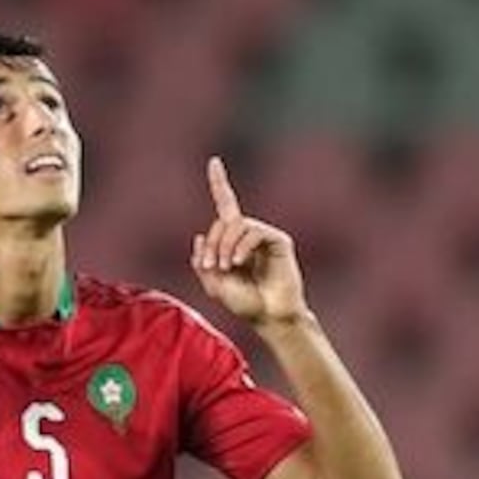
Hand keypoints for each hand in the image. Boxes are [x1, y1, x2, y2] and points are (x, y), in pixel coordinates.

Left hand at [191, 156, 308, 325]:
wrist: (269, 316)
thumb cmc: (245, 303)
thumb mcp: (214, 285)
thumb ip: (202, 262)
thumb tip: (199, 236)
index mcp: (232, 241)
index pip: (226, 205)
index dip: (220, 183)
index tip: (213, 161)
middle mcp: (249, 234)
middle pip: (223, 220)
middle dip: (213, 242)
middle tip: (210, 266)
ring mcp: (264, 237)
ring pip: (237, 225)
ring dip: (224, 245)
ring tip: (225, 267)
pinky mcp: (279, 241)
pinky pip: (254, 232)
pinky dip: (241, 246)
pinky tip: (237, 262)